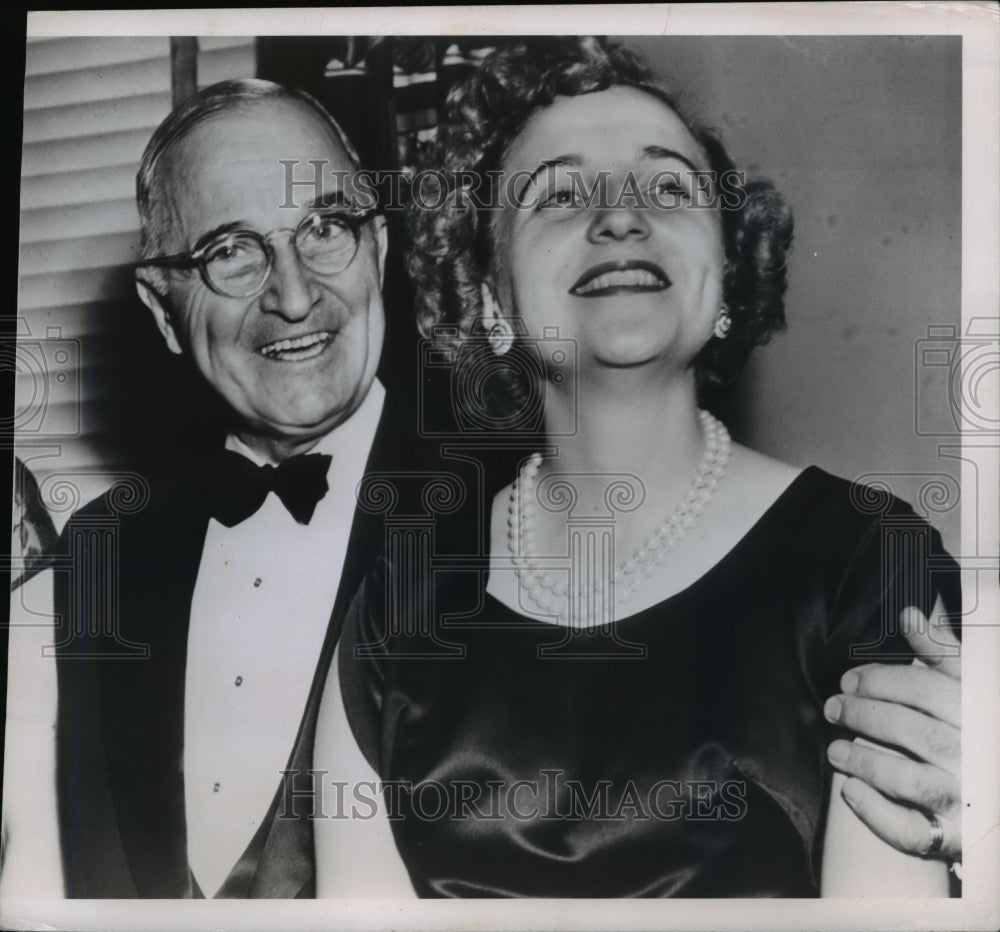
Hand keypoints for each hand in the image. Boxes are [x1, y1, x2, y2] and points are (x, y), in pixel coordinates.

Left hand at [824, 602, 960, 860]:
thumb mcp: (971, 685)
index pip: (924, 688)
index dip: (879, 680)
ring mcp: (967, 797)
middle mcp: (977, 754)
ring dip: (862, 761)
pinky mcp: (955, 837)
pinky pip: (912, 832)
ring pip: (907, 779)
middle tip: (833, 708)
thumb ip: (942, 651)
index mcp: (979, 711)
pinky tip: (850, 791)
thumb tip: (908, 613)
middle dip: (862, 714)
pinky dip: (876, 813)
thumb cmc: (981, 728)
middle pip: (910, 729)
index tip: (848, 680)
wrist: (996, 792)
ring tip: (834, 750)